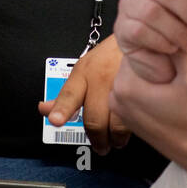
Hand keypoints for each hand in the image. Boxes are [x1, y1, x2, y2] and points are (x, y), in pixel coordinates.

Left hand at [37, 35, 130, 154]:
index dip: (62, 109)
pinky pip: (134, 117)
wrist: (140, 40)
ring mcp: (123, 83)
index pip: (70, 94)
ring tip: (116, 142)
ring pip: (116, 123)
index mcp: (84, 73)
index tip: (56, 120)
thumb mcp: (84, 70)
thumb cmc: (109, 58)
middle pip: (94, 117)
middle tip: (100, 147)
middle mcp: (101, 78)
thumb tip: (44, 110)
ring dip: (116, 139)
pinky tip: (130, 129)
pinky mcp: (141, 90)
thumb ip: (66, 94)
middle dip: (97, 139)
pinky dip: (131, 129)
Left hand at [109, 46, 186, 172]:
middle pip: (139, 59)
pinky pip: (144, 90)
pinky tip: (178, 96)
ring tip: (183, 85)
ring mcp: (125, 111)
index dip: (165, 43)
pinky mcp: (135, 118)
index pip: (140, 44)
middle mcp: (118, 98)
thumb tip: (170, 25)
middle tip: (185, 70)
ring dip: (161, 72)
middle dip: (162, 58)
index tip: (182, 53)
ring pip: (143, 74)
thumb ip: (178, 45)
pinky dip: (159, 87)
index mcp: (125, 85)